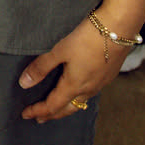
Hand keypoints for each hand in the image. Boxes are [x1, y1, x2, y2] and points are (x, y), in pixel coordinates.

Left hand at [18, 0, 144, 122]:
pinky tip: (79, 88)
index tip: (26, 114)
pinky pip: (92, 91)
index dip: (38, 111)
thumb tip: (24, 84)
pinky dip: (80, 96)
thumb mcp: (59, 49)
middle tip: (40, 118)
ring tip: (58, 106)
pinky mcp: (109, 73)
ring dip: (67, 106)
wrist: (119, 26)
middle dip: (53, 114)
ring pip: (81, 101)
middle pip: (68, 109)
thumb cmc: (87, 36)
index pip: (53, 106)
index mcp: (74, 85)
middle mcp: (89, 88)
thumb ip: (41, 67)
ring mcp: (101, 82)